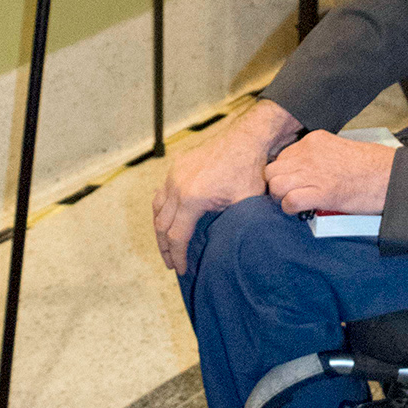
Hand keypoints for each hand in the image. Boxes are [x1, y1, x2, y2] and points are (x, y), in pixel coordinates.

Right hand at [152, 100, 300, 274]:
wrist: (247, 138)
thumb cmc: (249, 171)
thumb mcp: (243, 205)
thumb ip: (231, 228)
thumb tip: (228, 253)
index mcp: (191, 198)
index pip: (176, 236)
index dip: (178, 256)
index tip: (182, 270)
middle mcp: (177, 186)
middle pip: (161, 225)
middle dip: (165, 248)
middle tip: (171, 264)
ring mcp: (174, 174)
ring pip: (157, 208)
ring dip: (160, 230)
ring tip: (167, 246)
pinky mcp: (177, 166)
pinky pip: (162, 192)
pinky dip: (162, 210)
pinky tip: (169, 219)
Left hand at [264, 132, 393, 220]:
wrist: (388, 176)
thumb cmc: (371, 165)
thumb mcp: (339, 148)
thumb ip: (318, 155)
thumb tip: (305, 170)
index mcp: (314, 140)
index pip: (283, 156)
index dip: (285, 172)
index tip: (293, 181)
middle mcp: (309, 154)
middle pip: (273, 170)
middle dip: (277, 184)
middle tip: (288, 193)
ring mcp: (314, 172)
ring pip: (276, 185)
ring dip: (281, 197)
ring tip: (293, 202)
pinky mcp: (321, 193)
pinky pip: (289, 201)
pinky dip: (291, 209)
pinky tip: (300, 210)